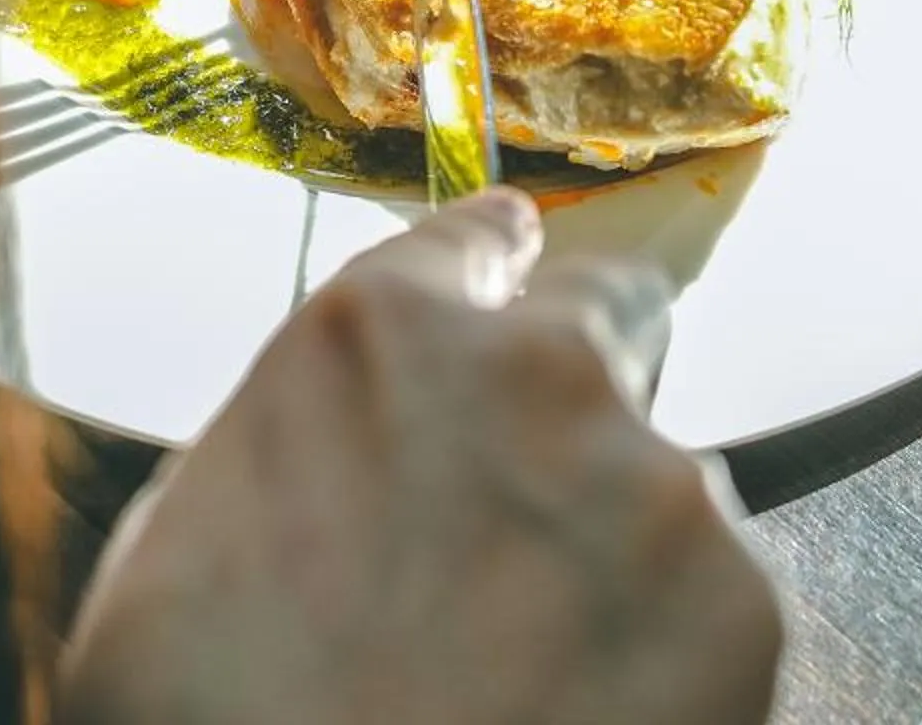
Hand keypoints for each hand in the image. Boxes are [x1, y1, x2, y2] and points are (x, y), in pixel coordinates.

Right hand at [57, 188, 782, 724]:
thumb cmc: (216, 717)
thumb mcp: (184, 542)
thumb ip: (297, 444)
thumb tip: (343, 452)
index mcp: (376, 339)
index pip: (472, 244)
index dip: (492, 270)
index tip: (514, 272)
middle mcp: (535, 370)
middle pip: (608, 313)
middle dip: (579, 384)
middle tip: (533, 494)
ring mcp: (651, 482)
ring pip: (656, 482)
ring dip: (611, 539)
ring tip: (535, 655)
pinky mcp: (737, 600)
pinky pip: (711, 599)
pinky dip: (666, 645)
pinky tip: (586, 703)